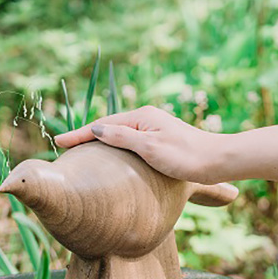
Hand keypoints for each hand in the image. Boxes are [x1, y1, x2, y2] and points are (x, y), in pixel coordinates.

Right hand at [54, 106, 226, 183]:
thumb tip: (96, 130)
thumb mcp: (150, 148)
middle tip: (64, 147)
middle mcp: (147, 118)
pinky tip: (111, 156)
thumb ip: (122, 138)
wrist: (218, 161)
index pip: (102, 126)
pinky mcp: (160, 140)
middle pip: (109, 127)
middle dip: (86, 136)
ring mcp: (154, 128)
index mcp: (142, 117)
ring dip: (99, 141)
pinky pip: (129, 141)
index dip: (80, 134)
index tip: (59, 142)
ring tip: (81, 151)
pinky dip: (114, 147)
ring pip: (119, 134)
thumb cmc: (186, 157)